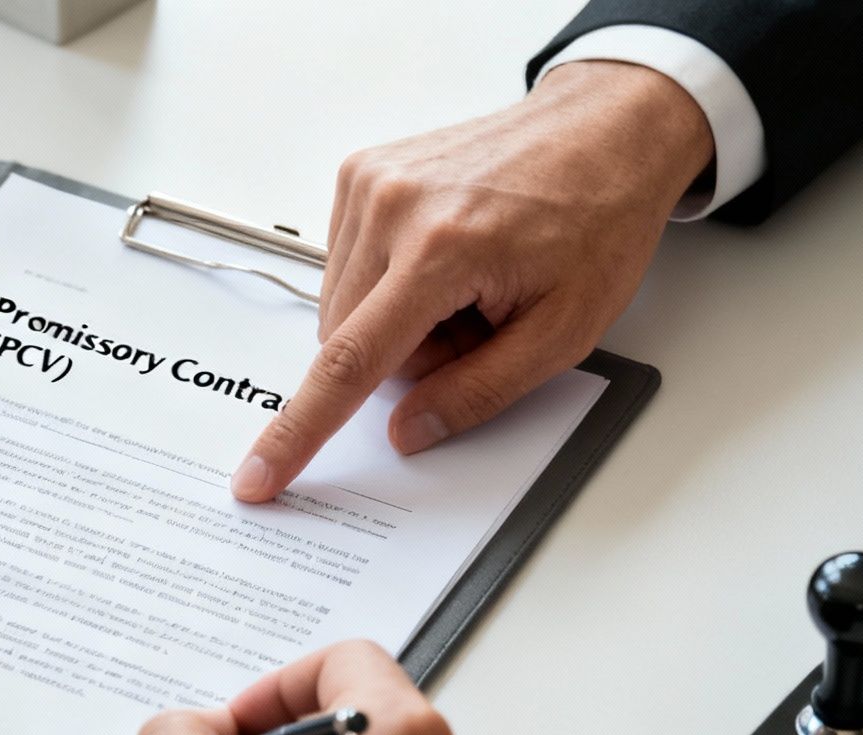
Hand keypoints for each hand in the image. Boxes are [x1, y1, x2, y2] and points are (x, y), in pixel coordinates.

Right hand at [231, 61, 715, 501]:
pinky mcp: (361, 172)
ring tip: (465, 283)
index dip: (299, 432)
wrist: (604, 131)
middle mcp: (391, 207)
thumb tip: (408, 431)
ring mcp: (369, 182)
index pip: (349, 363)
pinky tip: (442, 256)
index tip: (258, 474)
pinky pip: (346, 264)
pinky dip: (389, 279)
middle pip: (347, 340)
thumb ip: (479, 392)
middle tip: (477, 324)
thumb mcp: (563, 331)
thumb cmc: (595, 219)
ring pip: (342, 308)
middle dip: (406, 356)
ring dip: (396, 318)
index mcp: (442, 249)